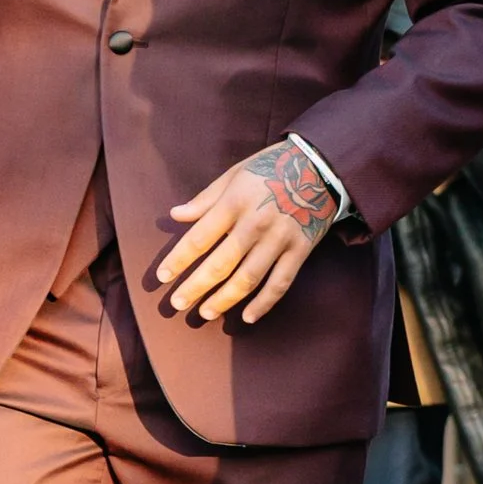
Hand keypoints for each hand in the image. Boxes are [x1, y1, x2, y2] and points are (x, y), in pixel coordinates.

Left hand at [156, 140, 338, 324]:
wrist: (320, 166)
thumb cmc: (270, 168)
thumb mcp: (235, 174)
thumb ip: (206, 198)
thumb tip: (175, 215)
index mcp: (235, 202)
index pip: (200, 238)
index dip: (178, 260)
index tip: (163, 277)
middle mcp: (256, 223)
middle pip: (221, 264)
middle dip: (195, 286)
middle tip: (176, 303)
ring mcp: (280, 239)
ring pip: (248, 278)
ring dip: (224, 299)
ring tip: (205, 313)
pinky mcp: (300, 251)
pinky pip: (280, 283)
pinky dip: (264, 303)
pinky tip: (247, 317)